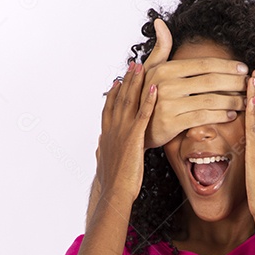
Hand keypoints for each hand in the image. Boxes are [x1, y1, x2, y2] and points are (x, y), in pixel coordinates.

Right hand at [96, 61, 157, 204]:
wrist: (114, 191)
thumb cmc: (112, 182)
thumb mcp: (105, 163)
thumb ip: (103, 151)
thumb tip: (99, 146)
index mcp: (106, 135)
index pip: (109, 109)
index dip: (113, 93)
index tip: (117, 81)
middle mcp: (112, 129)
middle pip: (119, 99)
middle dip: (127, 80)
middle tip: (132, 64)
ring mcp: (123, 131)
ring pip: (129, 101)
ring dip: (136, 82)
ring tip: (141, 67)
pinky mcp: (134, 137)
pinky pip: (143, 115)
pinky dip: (148, 100)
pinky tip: (155, 88)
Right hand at [139, 18, 248, 147]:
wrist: (135, 128)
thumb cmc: (146, 97)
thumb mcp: (150, 70)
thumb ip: (160, 47)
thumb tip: (159, 21)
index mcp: (165, 69)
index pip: (204, 64)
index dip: (227, 66)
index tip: (244, 68)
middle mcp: (166, 85)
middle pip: (211, 81)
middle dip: (234, 82)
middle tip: (249, 84)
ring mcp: (168, 104)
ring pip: (210, 100)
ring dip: (232, 100)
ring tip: (244, 101)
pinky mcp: (171, 123)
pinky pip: (203, 117)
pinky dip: (220, 116)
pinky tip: (231, 115)